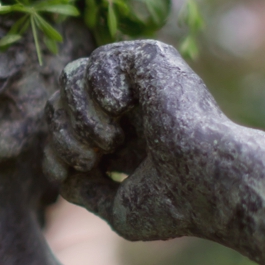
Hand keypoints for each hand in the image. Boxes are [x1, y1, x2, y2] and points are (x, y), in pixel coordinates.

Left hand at [43, 40, 233, 242]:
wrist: (209, 185)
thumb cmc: (175, 203)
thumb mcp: (118, 207)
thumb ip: (88, 191)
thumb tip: (62, 178)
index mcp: (127, 136)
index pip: (66, 128)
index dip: (55, 149)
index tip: (67, 174)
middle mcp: (134, 106)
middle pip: (62, 100)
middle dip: (62, 132)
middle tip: (90, 158)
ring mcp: (143, 82)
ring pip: (73, 77)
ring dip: (78, 114)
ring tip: (107, 139)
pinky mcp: (153, 59)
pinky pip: (101, 57)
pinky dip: (98, 86)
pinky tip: (121, 107)